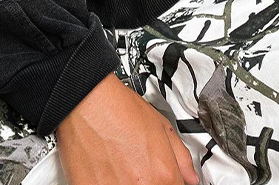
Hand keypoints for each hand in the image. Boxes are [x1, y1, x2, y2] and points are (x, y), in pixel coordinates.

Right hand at [55, 72, 198, 184]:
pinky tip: (107, 170)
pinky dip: (108, 183)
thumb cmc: (119, 109)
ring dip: (128, 182)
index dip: (171, 181)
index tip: (163, 176)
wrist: (86, 102)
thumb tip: (191, 178)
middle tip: (138, 166)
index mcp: (163, 176)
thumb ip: (181, 158)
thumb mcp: (162, 125)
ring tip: (121, 167)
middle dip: (150, 181)